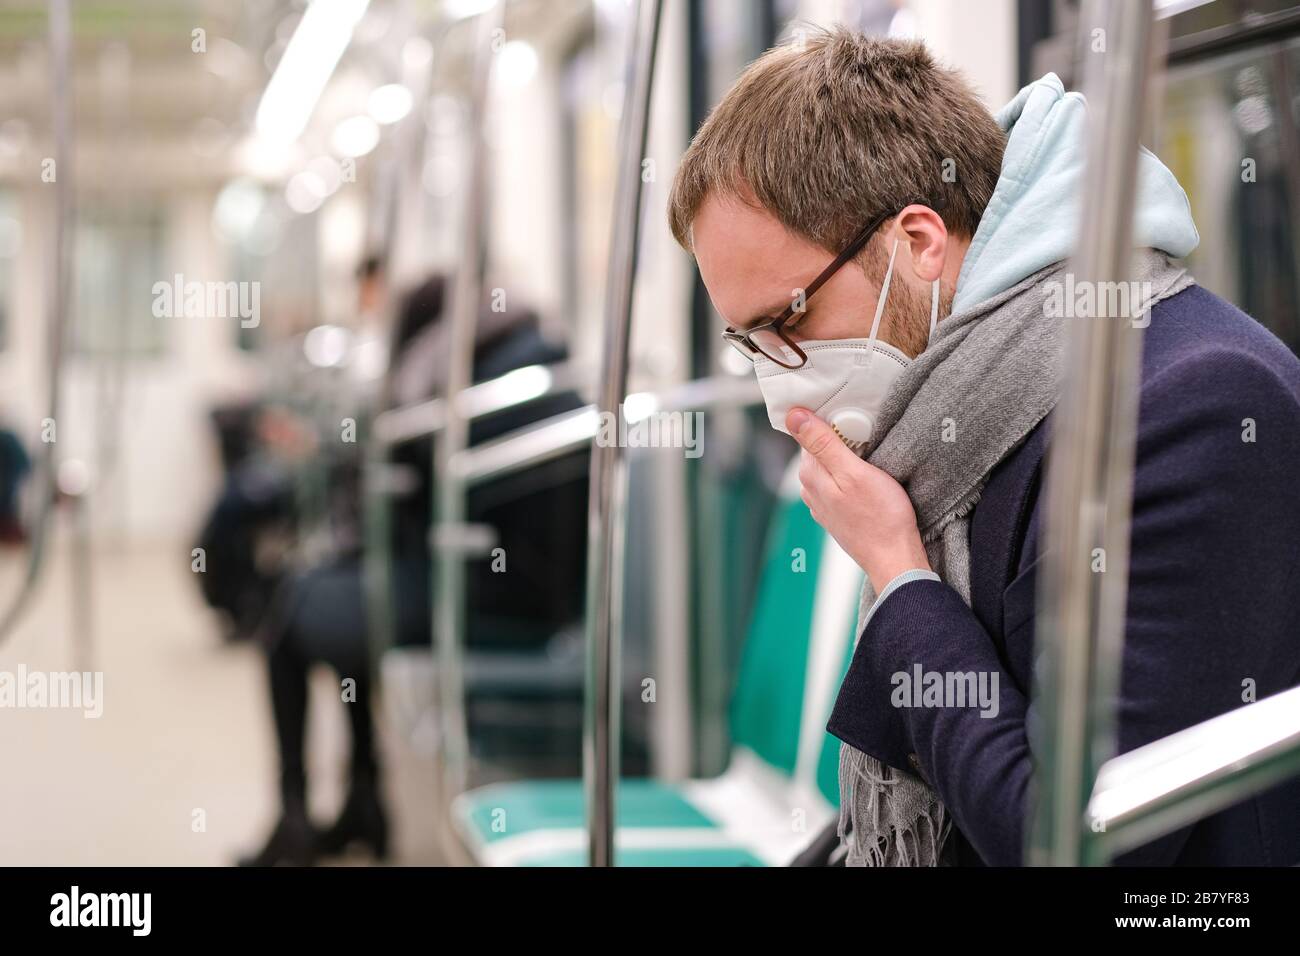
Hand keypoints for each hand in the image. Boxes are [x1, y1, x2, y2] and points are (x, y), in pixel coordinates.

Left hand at [787, 407, 930, 593]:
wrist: (893, 558)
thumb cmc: (880, 516)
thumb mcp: (853, 471)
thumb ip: (822, 443)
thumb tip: (793, 416)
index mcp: (810, 474)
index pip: (809, 433)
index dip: (832, 422)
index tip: (854, 421)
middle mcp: (810, 489)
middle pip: (819, 449)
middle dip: (839, 439)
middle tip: (867, 438)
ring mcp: (822, 503)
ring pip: (829, 466)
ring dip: (845, 457)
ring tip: (870, 458)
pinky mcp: (836, 513)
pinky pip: (838, 483)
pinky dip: (849, 475)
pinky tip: (867, 479)